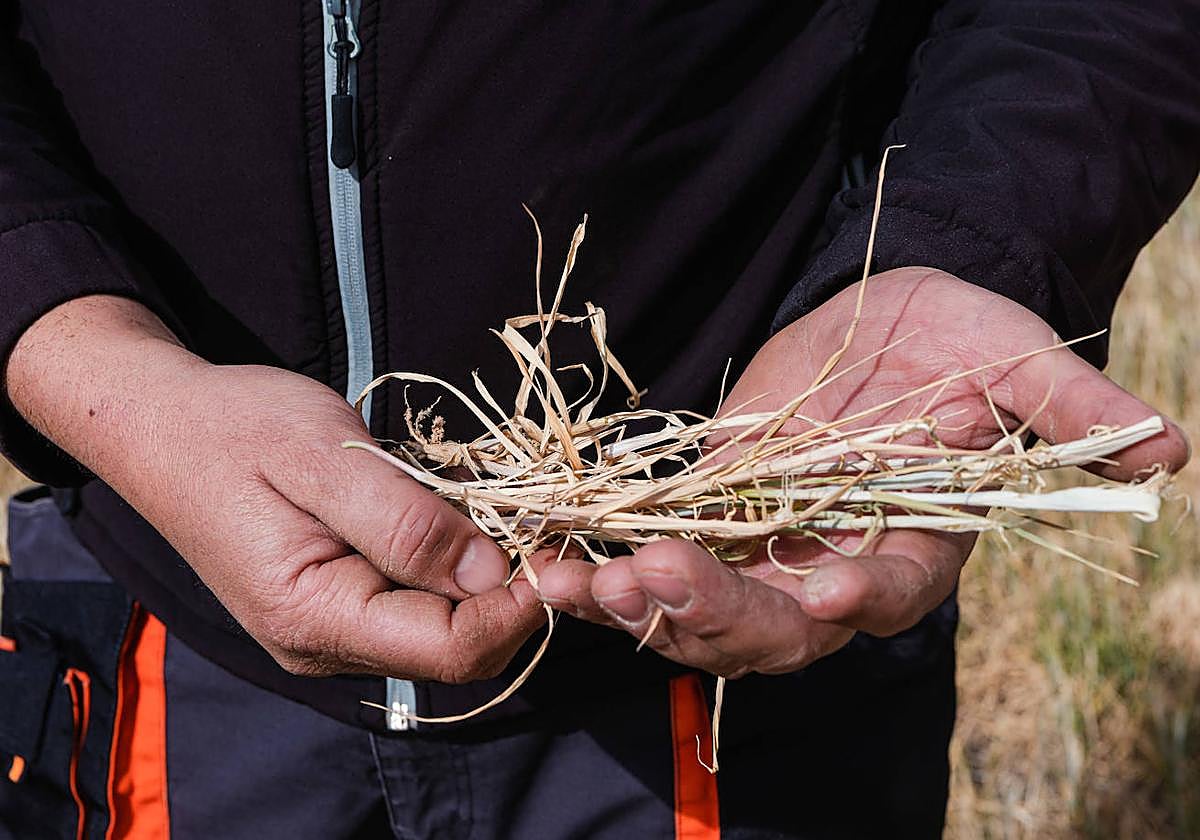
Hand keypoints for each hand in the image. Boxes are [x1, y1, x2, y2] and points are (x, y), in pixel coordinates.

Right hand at [6, 295, 545, 680]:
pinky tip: (467, 516)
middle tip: (551, 519)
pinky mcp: (337, 604)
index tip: (561, 541)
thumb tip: (495, 573)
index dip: (523, 605)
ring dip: (490, 578)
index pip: (455, 649)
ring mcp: (330, 631)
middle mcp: (325, 645)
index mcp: (317, 618)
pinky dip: (456, 566)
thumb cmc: (235, 428)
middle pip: (457, 648)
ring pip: (443, 628)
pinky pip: (418, 604)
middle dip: (516, 592)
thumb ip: (407, 523)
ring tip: (514, 510)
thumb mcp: (323, 458)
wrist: (161, 424)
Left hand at [536, 268, 1189, 676]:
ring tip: (578, 584)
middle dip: (716, 612)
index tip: (820, 590)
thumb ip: (1070, 413)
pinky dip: (605, 566)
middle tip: (653, 586)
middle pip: (776, 625)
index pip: (891, 591)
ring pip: (701, 607)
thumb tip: (1168, 447)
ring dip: (639, 605)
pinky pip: (653, 554)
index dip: (859, 596)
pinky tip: (553, 562)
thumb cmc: (961, 337)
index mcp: (912, 542)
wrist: (885, 315)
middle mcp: (832, 563)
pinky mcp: (708, 514)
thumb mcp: (1015, 362)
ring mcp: (763, 546)